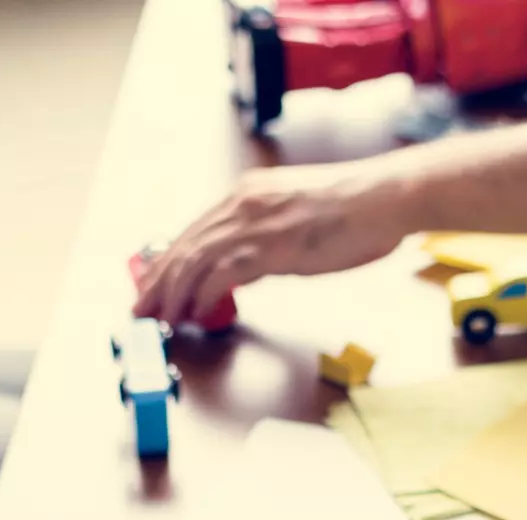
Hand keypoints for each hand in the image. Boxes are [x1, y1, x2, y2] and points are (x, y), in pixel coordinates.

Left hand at [133, 161, 412, 324]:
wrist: (384, 198)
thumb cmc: (354, 209)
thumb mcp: (295, 216)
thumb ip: (265, 238)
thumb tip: (246, 267)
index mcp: (247, 193)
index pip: (194, 230)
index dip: (168, 262)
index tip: (153, 286)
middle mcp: (242, 203)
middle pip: (184, 245)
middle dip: (157, 282)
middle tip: (141, 310)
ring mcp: (255, 224)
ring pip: (194, 261)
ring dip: (173, 295)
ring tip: (163, 319)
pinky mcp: (270, 247)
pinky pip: (221, 274)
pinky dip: (202, 297)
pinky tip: (195, 313)